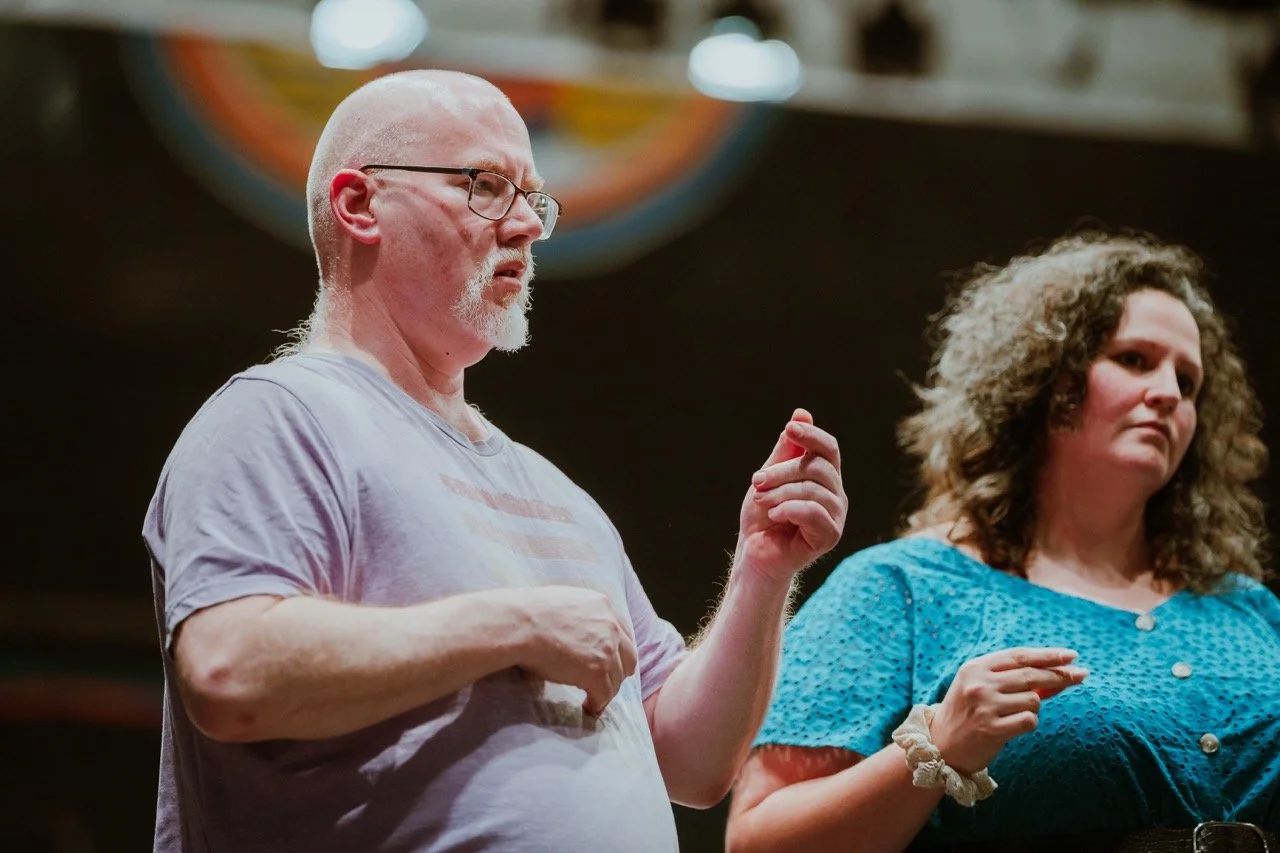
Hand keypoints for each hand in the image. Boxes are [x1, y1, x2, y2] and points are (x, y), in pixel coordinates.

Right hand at [513, 586, 637, 715]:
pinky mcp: (596, 671)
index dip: (617, 650)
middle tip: (604, 681)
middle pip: (629, 657)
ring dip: (606, 690)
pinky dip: (597, 703)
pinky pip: (604, 695)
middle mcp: (611, 626)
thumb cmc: (528, 614)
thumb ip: (580, 615)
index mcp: (603, 605)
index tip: (608, 662)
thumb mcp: (564, 602)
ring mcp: (607, 649)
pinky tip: (587, 706)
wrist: (518, 624)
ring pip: (617, 679)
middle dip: (617, 671)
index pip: (623, 632)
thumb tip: (575, 631)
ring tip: (593, 698)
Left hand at [737, 409, 846, 583]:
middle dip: (782, 471)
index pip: (828, 448)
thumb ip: (786, 450)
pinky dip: (788, 509)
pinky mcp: (830, 536)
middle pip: (818, 466)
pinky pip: (814, 512)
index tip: (790, 428)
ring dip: (779, 493)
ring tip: (762, 502)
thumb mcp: (769, 477)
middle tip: (757, 481)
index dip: (811, 435)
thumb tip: (803, 412)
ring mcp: (836, 515)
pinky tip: (774, 516)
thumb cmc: (762, 516)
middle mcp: (835, 494)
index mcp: (824, 477)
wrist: (754, 554)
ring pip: (813, 489)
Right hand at [929, 647, 1087, 773]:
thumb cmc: (967, 713)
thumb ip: (1014, 679)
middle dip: (1060, 675)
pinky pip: (1029, 720)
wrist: (941, 745)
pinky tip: (1014, 726)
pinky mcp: (991, 729)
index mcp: (976, 667)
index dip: (1048, 655)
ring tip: (1015, 714)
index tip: (1071, 655)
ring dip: (1033, 707)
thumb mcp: (982, 687)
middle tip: (1081, 675)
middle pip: (1031, 675)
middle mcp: (979, 684)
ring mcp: (985, 706)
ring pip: (1033, 700)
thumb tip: (1058, 675)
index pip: (1019, 656)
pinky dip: (1029, 722)